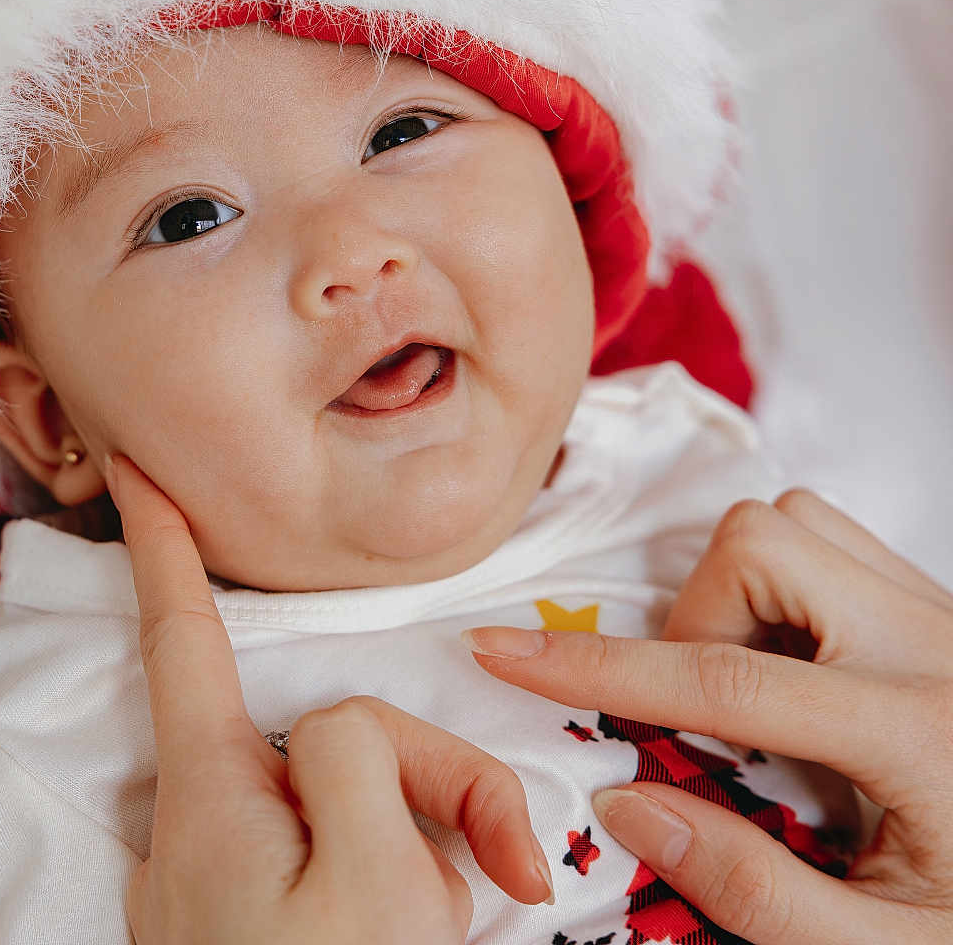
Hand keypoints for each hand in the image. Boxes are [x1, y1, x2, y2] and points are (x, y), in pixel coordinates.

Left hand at [105, 452, 553, 944]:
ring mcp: (222, 886)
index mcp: (210, 805)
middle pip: (329, 732)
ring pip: (347, 798)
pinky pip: (333, 857)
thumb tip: (335, 726)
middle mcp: (201, 834)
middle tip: (505, 854)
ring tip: (442, 925)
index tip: (135, 468)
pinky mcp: (252, 926)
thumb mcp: (377, 879)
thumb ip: (359, 756)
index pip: (182, 637)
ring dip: (420, 842)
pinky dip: (392, 879)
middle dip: (426, 771)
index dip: (159, 544)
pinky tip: (414, 934)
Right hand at [462, 488, 952, 942]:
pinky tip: (796, 672)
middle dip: (698, 616)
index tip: (503, 650)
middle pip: (766, 541)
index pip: (722, 683)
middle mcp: (937, 645)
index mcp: (922, 734)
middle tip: (704, 712)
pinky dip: (783, 590)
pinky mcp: (944, 611)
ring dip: (741, 595)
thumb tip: (626, 802)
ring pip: (800, 523)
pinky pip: (836, 543)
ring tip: (753, 688)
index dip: (596, 671)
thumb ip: (750, 889)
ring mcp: (945, 615)